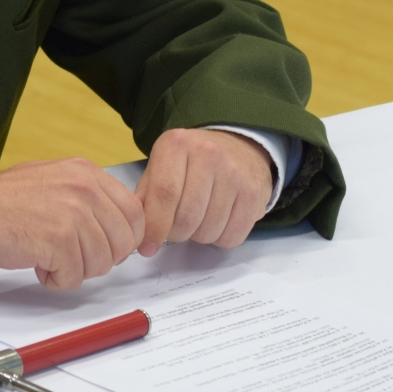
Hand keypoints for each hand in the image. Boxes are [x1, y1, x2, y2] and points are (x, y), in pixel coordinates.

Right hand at [0, 157, 145, 289]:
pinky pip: (74, 277)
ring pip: (101, 264)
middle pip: (124, 242)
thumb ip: (87, 196)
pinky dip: (55, 279)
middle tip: (72, 257)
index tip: (109, 250)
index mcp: (85, 172)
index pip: (134, 212)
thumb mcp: (53, 180)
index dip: (125, 239)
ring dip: (75, 270)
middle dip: (101, 259)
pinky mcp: (57, 239)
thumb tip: (118, 225)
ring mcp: (72, 212)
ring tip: (48, 256)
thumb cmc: (2, 201)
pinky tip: (37, 263)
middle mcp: (83, 187)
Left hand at [135, 128, 272, 256]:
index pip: (164, 194)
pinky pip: (232, 237)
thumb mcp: (163, 164)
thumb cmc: (192, 160)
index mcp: (177, 144)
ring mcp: (235, 173)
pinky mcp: (254, 193)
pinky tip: (218, 219)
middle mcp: (208, 154)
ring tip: (198, 217)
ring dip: (198, 236)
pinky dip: (220, 238)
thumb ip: (146, 193)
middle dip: (176, 234)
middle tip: (175, 227)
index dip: (154, 227)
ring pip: (208, 231)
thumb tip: (137, 228)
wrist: (239, 146)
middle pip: (186, 218)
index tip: (146, 247)